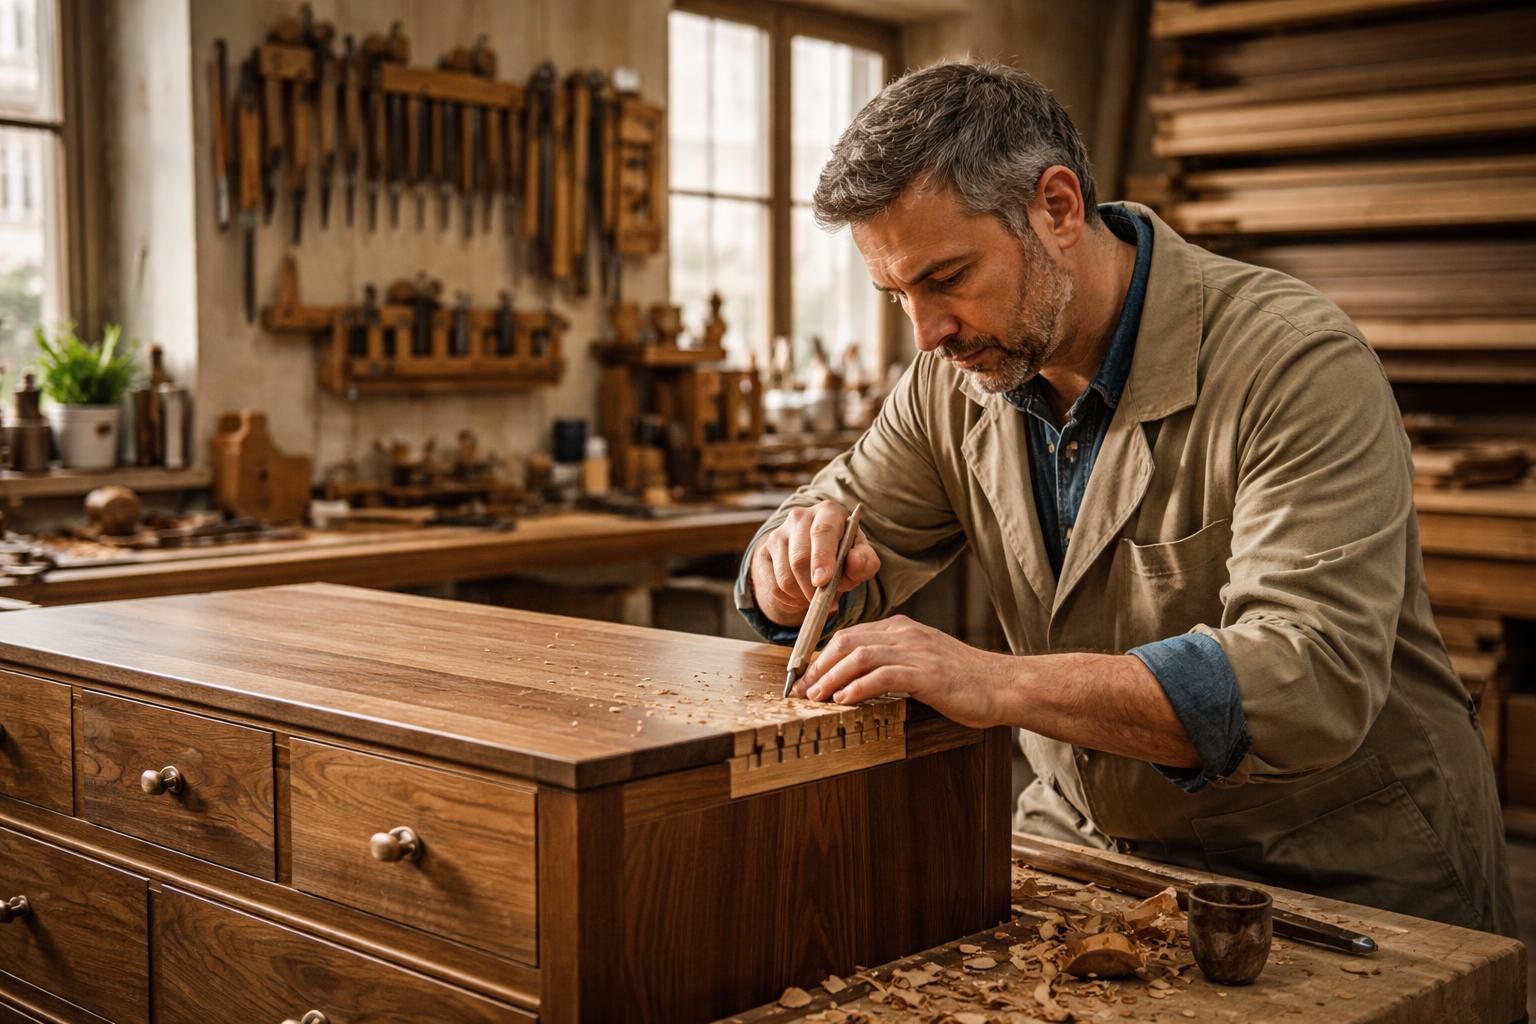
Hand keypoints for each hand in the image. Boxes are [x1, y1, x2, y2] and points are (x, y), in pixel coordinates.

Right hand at [749, 501, 880, 628]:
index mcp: (827, 512)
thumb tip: (855, 561)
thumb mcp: (861, 557)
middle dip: (812, 587)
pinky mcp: (764, 552)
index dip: (822, 558)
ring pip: (785, 575)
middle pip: (799, 557)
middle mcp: (799, 517)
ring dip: (801, 595)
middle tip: (824, 601)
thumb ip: (865, 560)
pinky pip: (773, 584)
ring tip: (815, 599)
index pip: (822, 531)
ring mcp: (778, 533)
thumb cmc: (844, 554)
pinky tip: (800, 597)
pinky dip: (788, 598)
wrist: (818, 555)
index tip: (823, 582)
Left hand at [794, 615, 1006, 728]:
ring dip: (833, 677)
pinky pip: (883, 676)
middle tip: (803, 690)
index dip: (822, 656)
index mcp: (902, 629)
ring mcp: (918, 652)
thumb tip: (854, 679)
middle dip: (820, 666)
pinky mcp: (928, 675)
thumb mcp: (922, 661)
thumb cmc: (964, 680)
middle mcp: (906, 634)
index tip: (806, 678)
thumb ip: (892, 662)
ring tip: (818, 698)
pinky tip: (845, 701)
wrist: (1004, 685)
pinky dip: (858, 688)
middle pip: (848, 641)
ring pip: (860, 656)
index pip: (850, 635)